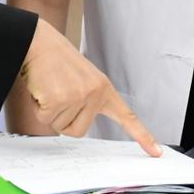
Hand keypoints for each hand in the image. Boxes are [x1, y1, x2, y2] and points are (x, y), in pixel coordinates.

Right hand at [15, 19, 160, 154]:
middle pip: (78, 131)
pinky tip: (41, 88)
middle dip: (63, 119)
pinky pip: (45, 118)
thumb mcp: (82, 79)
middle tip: (58, 94)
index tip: (156, 152)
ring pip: (60, 126)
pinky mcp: (59, 99)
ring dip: (49, 111)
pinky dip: (38, 107)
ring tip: (49, 87)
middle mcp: (95, 93)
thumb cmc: (56, 60)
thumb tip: (77, 126)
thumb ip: (88, 101)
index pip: (127, 117)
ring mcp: (78, 96)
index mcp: (104, 89)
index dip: (142, 136)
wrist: (38, 41)